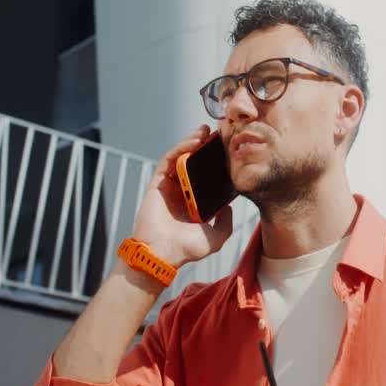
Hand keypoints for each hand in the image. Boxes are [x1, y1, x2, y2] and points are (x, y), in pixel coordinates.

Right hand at [130, 124, 233, 265]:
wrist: (163, 253)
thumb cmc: (186, 249)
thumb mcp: (216, 238)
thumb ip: (225, 224)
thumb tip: (229, 208)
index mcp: (193, 205)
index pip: (206, 179)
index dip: (216, 164)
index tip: (228, 152)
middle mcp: (181, 194)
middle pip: (194, 165)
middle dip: (205, 149)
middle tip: (218, 135)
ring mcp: (168, 188)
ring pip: (181, 159)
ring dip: (192, 143)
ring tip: (207, 132)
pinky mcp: (157, 183)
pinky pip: (169, 161)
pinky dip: (180, 149)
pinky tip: (194, 142)